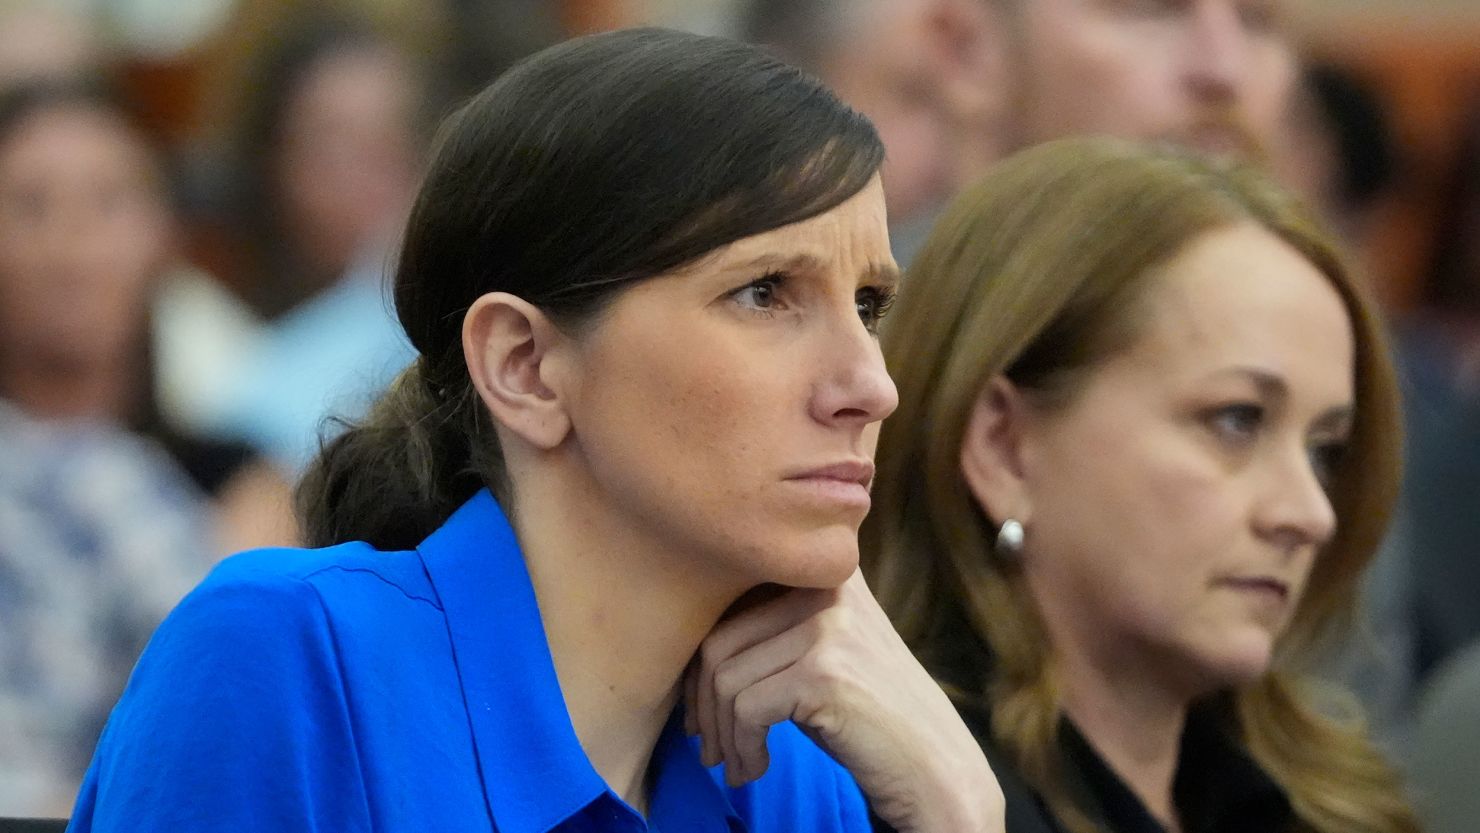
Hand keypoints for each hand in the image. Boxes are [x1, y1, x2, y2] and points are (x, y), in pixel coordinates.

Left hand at [685, 570, 1004, 832]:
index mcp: (826, 572)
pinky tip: (756, 768)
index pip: (731, 598)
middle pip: (718, 638)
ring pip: (725, 677)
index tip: (705, 705)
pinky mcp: (825, 673)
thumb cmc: (872, 718)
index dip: (703, 658)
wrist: (938, 771)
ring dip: (720, 734)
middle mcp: (829, 585)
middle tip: (707, 744)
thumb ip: (776, 627)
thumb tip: (693, 642)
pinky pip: (745, 709)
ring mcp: (828, 627)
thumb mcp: (825, 652)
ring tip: (734, 763)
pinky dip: (742, 748)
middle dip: (702, 702)